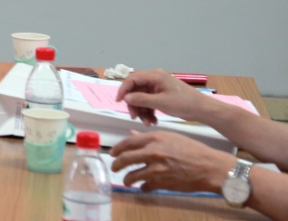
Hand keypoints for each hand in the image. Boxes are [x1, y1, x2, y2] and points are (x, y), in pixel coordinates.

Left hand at [110, 130, 232, 193]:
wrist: (210, 167)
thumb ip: (149, 138)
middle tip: (114, 167)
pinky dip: (143, 187)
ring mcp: (156, 169)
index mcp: (154, 138)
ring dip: (127, 179)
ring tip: (127, 180)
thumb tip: (132, 135)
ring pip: (132, 175)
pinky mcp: (162, 183)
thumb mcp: (170, 137)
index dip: (117, 148)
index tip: (113, 153)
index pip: (128, 143)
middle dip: (117, 164)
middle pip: (125, 159)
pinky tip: (144, 187)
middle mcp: (152, 152)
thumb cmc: (193, 150)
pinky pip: (145, 186)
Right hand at [116, 68, 208, 124]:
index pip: (132, 79)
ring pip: (142, 98)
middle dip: (135, 104)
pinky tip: (153, 121)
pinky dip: (149, 111)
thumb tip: (125, 98)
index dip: (123, 90)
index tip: (119, 102)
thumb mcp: (161, 102)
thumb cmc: (184, 103)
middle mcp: (154, 79)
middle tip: (135, 117)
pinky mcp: (162, 95)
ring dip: (142, 110)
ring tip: (148, 123)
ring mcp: (158, 87)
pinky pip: (149, 102)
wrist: (203, 110)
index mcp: (154, 76)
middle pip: (136, 90)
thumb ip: (142, 99)